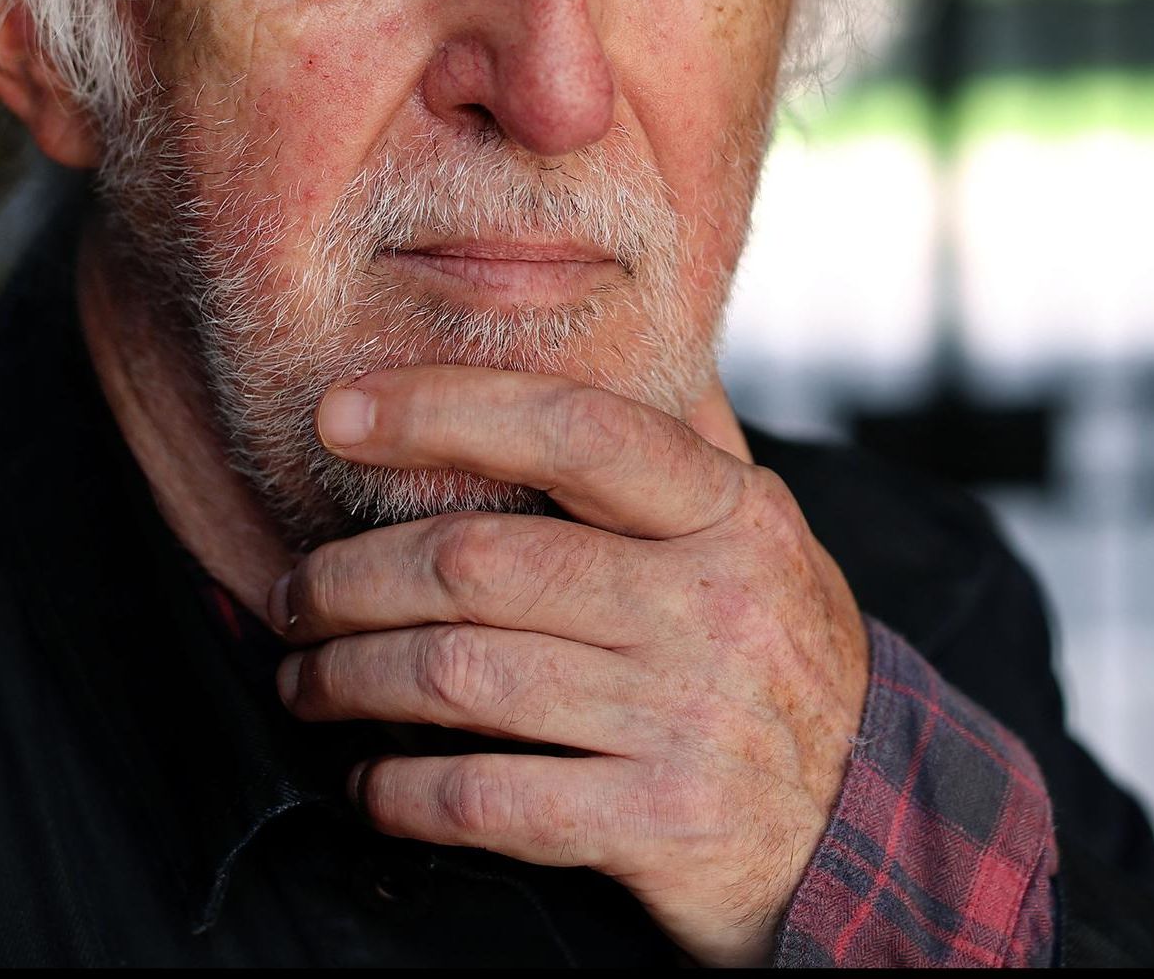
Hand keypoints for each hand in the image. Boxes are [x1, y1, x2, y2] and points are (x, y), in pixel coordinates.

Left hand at [264, 367, 870, 966]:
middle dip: (351, 576)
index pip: (575, 430)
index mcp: (728, 514)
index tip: (339, 413)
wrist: (861, 818)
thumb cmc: (774, 652)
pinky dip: (401, 793)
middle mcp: (711, 606)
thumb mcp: (759, 532)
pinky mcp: (661, 825)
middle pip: (479, 564)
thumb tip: (605, 327)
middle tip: (293, 593)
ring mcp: (688, 719)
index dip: (444, 409)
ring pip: (461, 679)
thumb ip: (679, 442)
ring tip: (307, 680)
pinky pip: (489, 801)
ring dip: (349, 679)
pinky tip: (371, 783)